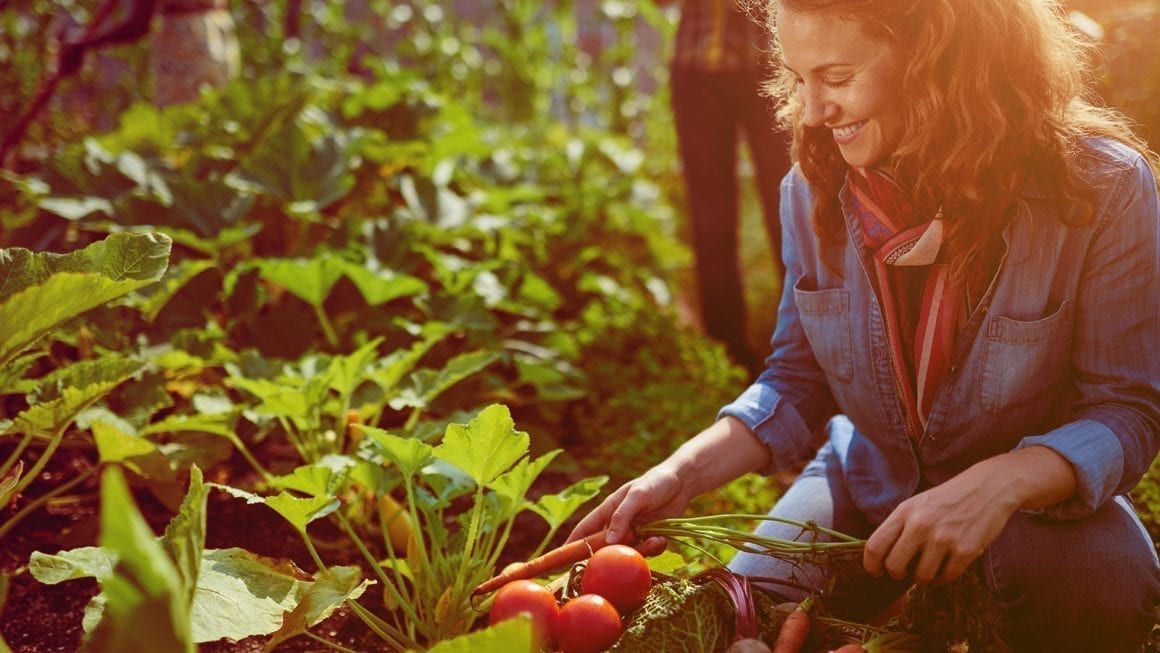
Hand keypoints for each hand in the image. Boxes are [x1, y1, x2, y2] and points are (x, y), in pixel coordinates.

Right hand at [565, 464, 690, 555]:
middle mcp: (618, 524)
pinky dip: (654, 548)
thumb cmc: (654, 483)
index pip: (585, 530)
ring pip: (628, 552)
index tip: (560, 559)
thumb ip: (622, 516)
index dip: (572, 543)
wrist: (682, 482)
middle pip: (606, 547)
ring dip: (640, 550)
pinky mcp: (650, 537)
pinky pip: (647, 551)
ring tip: (653, 539)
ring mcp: (634, 532)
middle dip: (612, 555)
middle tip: (618, 562)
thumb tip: (609, 541)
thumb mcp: (637, 496)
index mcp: (608, 511)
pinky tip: (661, 538)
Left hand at [863, 468, 1015, 584]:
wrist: (987, 487)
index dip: (871, 565)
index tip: (877, 572)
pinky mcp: (966, 550)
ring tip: (929, 566)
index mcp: (904, 512)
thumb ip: (899, 527)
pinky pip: (946, 578)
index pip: (875, 546)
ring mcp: (943, 538)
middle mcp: (920, 525)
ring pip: (921, 577)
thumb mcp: (915, 505)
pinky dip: (943, 578)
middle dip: (897, 574)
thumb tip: (882, 558)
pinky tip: (946, 567)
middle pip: (894, 566)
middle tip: (906, 570)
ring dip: (924, 577)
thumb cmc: (947, 499)